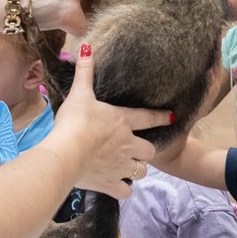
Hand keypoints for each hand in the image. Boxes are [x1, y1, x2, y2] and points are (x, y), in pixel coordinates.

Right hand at [51, 44, 166, 198]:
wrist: (65, 156)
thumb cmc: (74, 122)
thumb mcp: (80, 94)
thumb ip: (85, 72)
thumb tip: (86, 46)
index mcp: (123, 121)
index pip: (148, 118)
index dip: (161, 117)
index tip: (171, 117)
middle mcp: (128, 145)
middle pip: (149, 150)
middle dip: (145, 150)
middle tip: (136, 148)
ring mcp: (121, 166)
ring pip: (140, 171)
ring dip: (136, 169)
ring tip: (127, 166)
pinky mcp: (110, 184)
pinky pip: (125, 191)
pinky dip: (123, 189)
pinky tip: (117, 185)